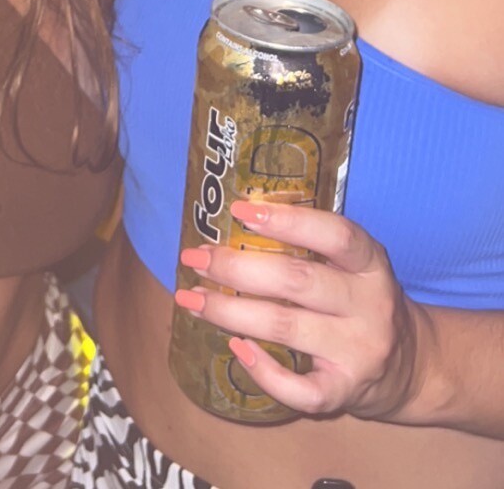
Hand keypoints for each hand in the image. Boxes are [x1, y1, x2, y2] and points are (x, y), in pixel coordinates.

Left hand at [175, 199, 420, 419]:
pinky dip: (263, 371)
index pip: (334, 234)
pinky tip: (236, 348)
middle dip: (237, 267)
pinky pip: (299, 389)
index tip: (239, 211)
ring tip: (192, 298)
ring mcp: (359, 352)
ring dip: (230, 311)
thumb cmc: (362, 302)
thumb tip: (239, 221)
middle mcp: (369, 306)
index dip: (287, 220)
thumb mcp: (354, 266)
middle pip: (297, 280)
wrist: (411, 366)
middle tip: (195, 257)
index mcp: (371, 264)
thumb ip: (312, 245)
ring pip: (286, 327)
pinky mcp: (346, 392)